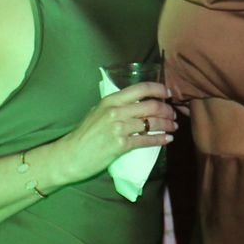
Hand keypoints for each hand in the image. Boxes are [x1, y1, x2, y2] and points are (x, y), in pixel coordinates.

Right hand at [47, 81, 174, 185]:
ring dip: (167, 125)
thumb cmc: (84, 135)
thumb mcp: (97, 112)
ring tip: (173, 127)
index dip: (158, 89)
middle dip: (167, 109)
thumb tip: (136, 102)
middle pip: (151, 106)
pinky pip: (147, 140)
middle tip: (173, 114)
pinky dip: (160, 139)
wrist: (70, 155)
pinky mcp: (121, 145)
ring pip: (152, 123)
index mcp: (110, 100)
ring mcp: (118, 128)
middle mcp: (115, 111)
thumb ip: (115, 106)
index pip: (140, 88)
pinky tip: (167, 139)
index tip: (168, 93)